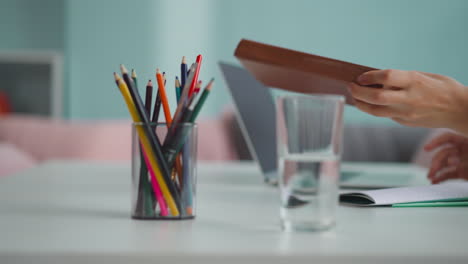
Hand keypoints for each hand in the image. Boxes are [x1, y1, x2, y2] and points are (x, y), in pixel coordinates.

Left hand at [348, 69, 467, 135]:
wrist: (461, 110)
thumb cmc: (444, 88)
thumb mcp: (426, 76)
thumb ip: (403, 78)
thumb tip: (378, 78)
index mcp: (415, 81)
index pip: (386, 76)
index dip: (369, 76)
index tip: (360, 76)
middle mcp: (410, 98)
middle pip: (376, 96)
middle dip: (359, 91)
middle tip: (350, 86)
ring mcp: (407, 113)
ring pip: (376, 111)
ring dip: (361, 104)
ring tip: (355, 98)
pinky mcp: (406, 122)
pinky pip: (385, 115)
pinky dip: (374, 109)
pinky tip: (369, 104)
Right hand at [424, 132, 467, 183]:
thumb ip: (462, 155)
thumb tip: (450, 159)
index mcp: (466, 142)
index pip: (448, 137)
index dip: (436, 141)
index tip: (426, 148)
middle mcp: (461, 151)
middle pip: (443, 153)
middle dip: (436, 162)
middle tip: (432, 170)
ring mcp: (460, 162)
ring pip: (443, 164)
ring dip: (435, 170)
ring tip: (430, 177)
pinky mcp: (460, 172)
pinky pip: (448, 174)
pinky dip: (440, 178)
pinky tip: (434, 181)